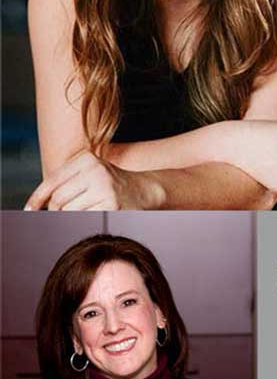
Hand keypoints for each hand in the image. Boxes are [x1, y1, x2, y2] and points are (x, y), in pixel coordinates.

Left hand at [25, 150, 159, 209]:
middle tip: (65, 212)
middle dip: (56, 210)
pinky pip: (84, 217)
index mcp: (86, 159)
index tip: (29, 209)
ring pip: (69, 210)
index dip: (37, 197)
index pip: (52, 181)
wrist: (144, 190)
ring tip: (85, 209)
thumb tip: (35, 204)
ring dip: (71, 215)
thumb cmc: (110, 185)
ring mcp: (104, 187)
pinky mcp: (111, 204)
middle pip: (58, 199)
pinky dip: (84, 219)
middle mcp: (95, 170)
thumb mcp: (89, 173)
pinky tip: (95, 212)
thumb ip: (65, 182)